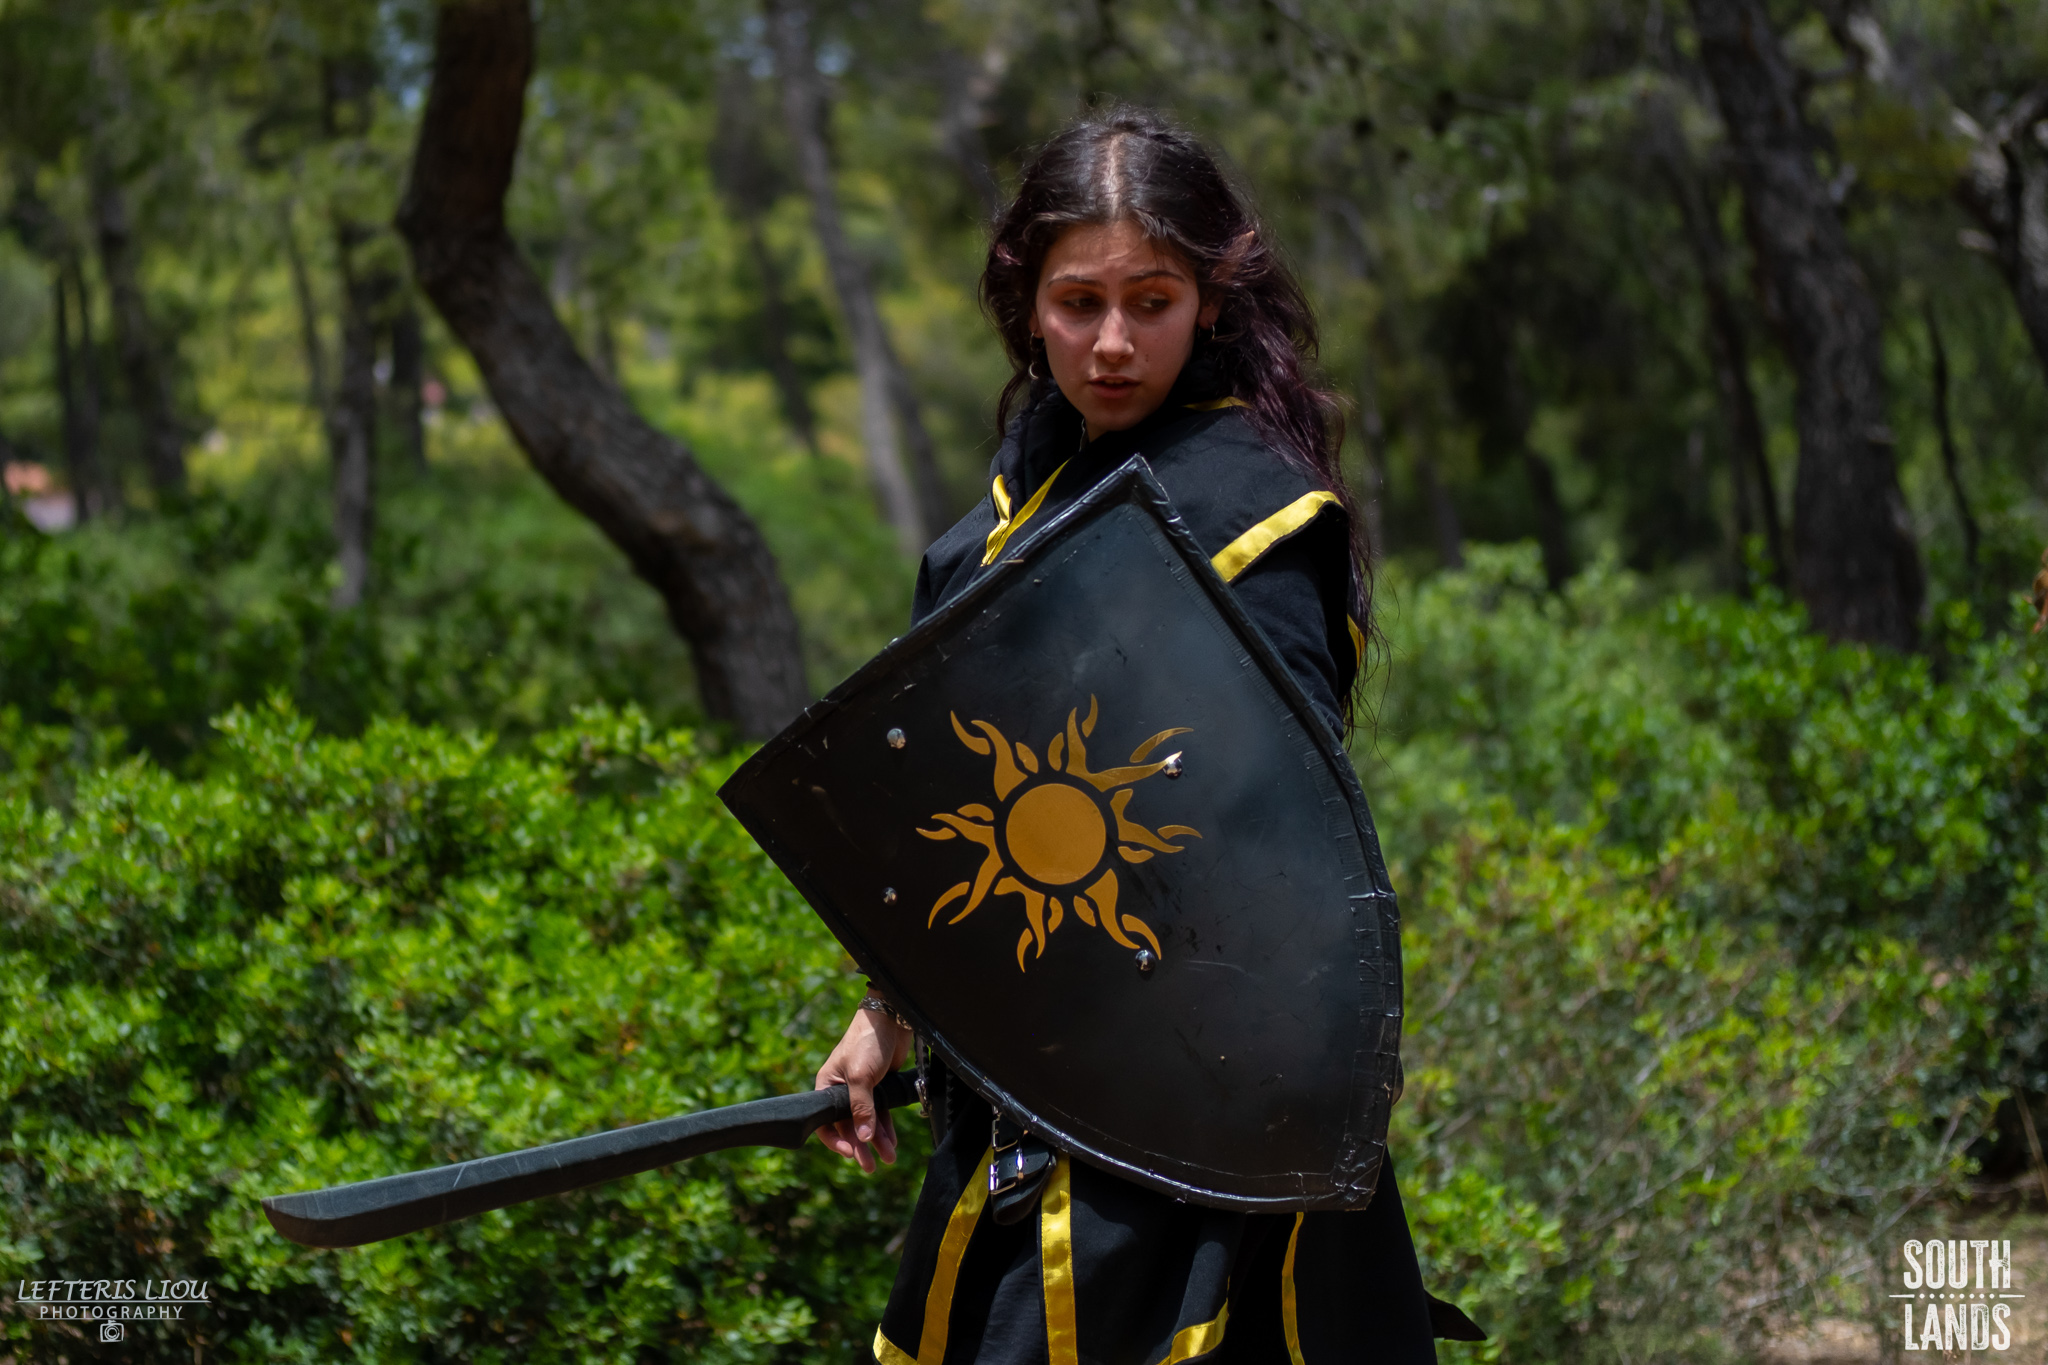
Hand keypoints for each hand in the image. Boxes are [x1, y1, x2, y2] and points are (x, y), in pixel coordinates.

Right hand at [815, 1000, 911, 1172]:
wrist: (891, 1019)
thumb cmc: (866, 1043)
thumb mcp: (860, 1077)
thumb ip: (861, 1108)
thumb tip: (864, 1138)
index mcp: (827, 1087)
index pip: (825, 1122)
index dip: (836, 1140)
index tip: (850, 1153)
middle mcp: (842, 1091)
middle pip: (849, 1126)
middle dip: (860, 1147)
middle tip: (870, 1167)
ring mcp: (862, 1091)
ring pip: (867, 1122)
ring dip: (876, 1141)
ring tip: (888, 1159)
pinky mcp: (879, 1088)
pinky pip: (880, 1114)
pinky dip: (885, 1128)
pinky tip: (891, 1143)